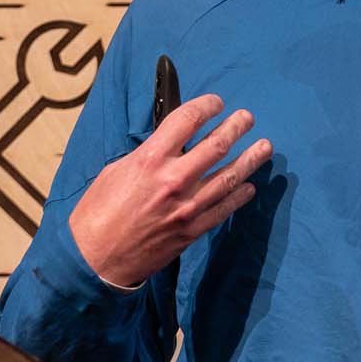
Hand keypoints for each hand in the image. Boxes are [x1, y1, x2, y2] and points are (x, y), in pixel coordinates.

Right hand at [69, 94, 272, 287]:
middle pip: (217, 144)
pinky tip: (250, 187)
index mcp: (151, 159)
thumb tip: (168, 147)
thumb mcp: (116, 170)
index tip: (216, 103)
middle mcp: (174, 179)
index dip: (206, 105)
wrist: (96, 259)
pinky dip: (240, 196)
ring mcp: (188, 207)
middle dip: (236, 127)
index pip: (188, 119)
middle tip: (248, 118)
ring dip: (251, 159)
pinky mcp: (193, 230)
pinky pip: (225, 208)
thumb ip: (147, 156)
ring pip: (230, 176)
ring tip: (264, 147)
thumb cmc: (97, 212)